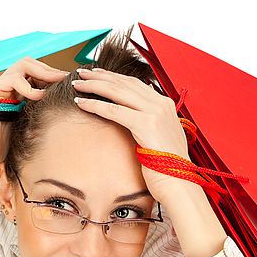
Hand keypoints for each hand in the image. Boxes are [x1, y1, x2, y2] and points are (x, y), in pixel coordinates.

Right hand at [0, 57, 68, 171]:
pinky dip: (30, 87)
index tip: (67, 82)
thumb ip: (40, 110)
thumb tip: (62, 100)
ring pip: (22, 65)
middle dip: (48, 70)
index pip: (34, 74)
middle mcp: (4, 87)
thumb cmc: (4, 148)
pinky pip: (14, 79)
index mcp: (14, 94)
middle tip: (63, 80)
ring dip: (43, 73)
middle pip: (28, 64)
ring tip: (55, 85)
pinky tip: (39, 97)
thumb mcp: (30, 124)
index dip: (51, 76)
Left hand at [71, 68, 189, 200]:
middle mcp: (161, 104)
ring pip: (118, 92)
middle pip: (124, 83)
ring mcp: (155, 112)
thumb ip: (148, 125)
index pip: (135, 83)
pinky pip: (114, 111)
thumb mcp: (159, 139)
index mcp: (165, 104)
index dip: (113, 77)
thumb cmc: (167, 168)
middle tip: (81, 72)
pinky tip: (81, 104)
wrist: (179, 184)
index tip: (96, 74)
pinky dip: (95, 105)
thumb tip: (133, 120)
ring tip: (77, 84)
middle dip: (100, 76)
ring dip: (94, 86)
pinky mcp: (146, 124)